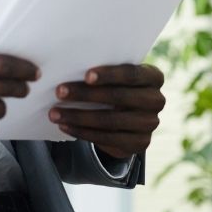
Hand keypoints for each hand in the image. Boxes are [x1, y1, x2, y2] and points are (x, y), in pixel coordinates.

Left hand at [50, 63, 164, 158]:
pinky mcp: (139, 143)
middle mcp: (157, 100)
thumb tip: (68, 68)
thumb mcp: (117, 77)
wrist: (130, 118)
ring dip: (78, 116)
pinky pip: (107, 138)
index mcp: (154, 77)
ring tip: (55, 113)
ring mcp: (150, 124)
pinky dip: (82, 132)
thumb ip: (103, 73)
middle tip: (59, 92)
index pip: (132, 74)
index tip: (86, 75)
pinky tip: (65, 126)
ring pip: (110, 120)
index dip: (109, 75)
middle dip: (86, 95)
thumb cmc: (117, 87)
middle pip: (119, 97)